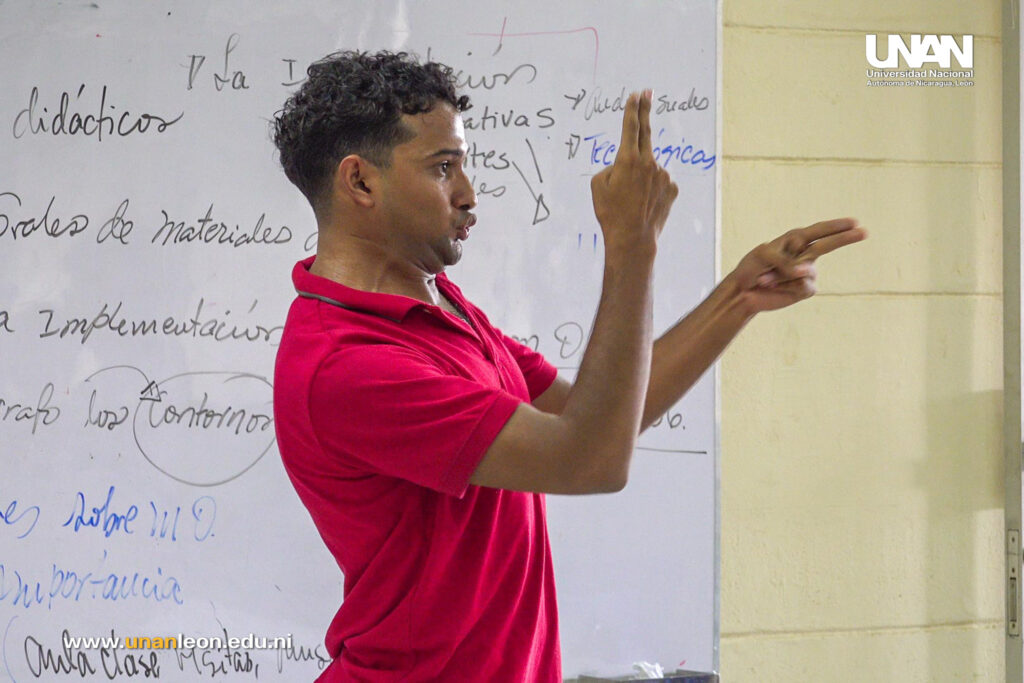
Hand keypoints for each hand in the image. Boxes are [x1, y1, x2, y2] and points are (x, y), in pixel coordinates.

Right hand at [590, 90, 677, 253]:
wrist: (632, 238)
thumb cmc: (610, 213)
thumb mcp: (597, 185)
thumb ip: (611, 167)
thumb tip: (625, 164)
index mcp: (627, 159)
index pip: (631, 127)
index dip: (632, 109)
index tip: (636, 94)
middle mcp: (649, 163)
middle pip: (647, 132)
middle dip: (645, 111)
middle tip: (648, 93)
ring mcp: (663, 175)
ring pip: (649, 168)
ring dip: (641, 176)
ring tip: (632, 199)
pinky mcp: (673, 188)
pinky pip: (658, 182)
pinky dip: (651, 189)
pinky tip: (644, 204)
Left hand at [728, 217, 867, 312]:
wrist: (743, 291)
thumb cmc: (751, 268)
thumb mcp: (763, 256)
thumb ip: (786, 260)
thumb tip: (805, 272)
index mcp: (794, 240)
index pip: (819, 231)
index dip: (836, 226)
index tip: (853, 222)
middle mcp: (803, 255)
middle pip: (828, 245)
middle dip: (846, 238)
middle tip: (864, 231)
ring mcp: (805, 272)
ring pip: (805, 271)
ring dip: (781, 275)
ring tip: (766, 278)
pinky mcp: (803, 289)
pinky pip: (803, 285)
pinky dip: (786, 286)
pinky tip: (774, 287)